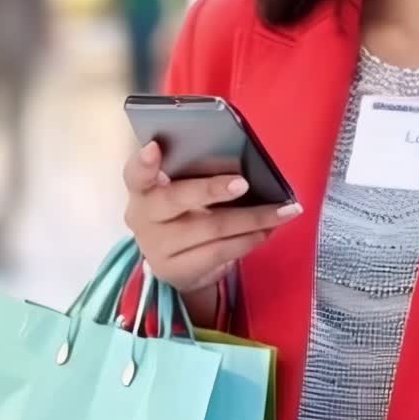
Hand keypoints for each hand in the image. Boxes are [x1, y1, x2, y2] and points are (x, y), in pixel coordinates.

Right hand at [123, 141, 302, 293]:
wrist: (176, 261)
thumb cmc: (184, 211)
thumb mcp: (180, 189)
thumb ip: (195, 173)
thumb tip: (241, 160)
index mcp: (142, 188)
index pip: (135, 172)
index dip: (144, 162)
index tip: (154, 148)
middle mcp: (143, 217)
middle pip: (177, 198)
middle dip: (211, 189)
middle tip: (243, 182)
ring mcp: (157, 247)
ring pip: (210, 228)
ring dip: (252, 218)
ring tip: (283, 210)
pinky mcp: (176, 271)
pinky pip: (220, 252)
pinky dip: (248, 239)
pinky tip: (267, 230)